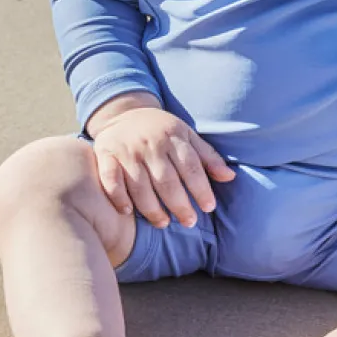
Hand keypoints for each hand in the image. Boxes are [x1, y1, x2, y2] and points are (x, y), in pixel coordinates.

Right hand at [92, 105, 234, 228]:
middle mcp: (150, 143)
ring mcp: (126, 150)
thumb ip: (207, 157)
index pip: (190, 166)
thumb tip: (230, 177)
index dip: (201, 188)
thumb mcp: (186, 135)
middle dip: (179, 204)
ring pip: (140, 184)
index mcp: (173, 136)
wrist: (124, 113)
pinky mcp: (106, 155)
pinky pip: (110, 178)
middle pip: (166, 179)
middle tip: (189, 223)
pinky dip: (118, 196)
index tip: (209, 208)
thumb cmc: (161, 130)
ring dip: (152, 207)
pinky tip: (127, 212)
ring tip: (163, 223)